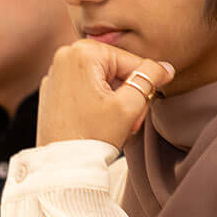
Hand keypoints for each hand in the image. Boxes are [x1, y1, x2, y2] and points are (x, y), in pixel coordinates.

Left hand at [37, 40, 174, 148]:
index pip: (132, 62)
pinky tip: (97, 122)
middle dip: (127, 94)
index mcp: (83, 51)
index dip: (143, 87)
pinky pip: (85, 88)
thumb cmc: (93, 136)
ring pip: (102, 80)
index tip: (137, 110)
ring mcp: (55, 73)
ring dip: (115, 101)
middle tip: (126, 120)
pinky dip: (96, 103)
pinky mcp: (51, 90)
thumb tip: (165, 67)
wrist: (63, 165)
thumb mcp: (130, 106)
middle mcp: (65, 55)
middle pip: (116, 70)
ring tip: (112, 124)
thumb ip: (150, 79)